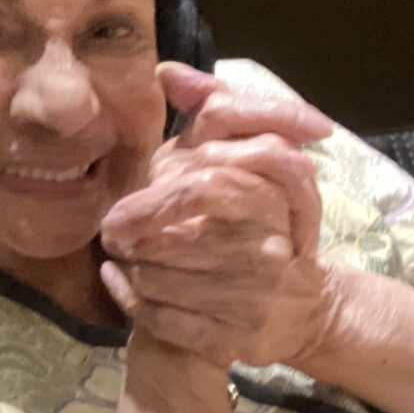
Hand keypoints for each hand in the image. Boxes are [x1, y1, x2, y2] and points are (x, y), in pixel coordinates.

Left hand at [99, 64, 335, 371]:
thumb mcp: (243, 155)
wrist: (298, 308)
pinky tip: (123, 285)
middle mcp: (271, 248)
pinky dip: (130, 302)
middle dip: (130, 239)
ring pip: (158, 280)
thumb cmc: (256, 220)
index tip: (119, 214)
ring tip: (127, 258)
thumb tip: (165, 72)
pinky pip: (163, 320)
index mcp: (276, 197)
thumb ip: (212, 108)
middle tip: (114, 235)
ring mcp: (257, 298)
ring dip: (129, 269)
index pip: (206, 188)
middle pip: (170, 240)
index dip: (151, 203)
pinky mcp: (240, 340)